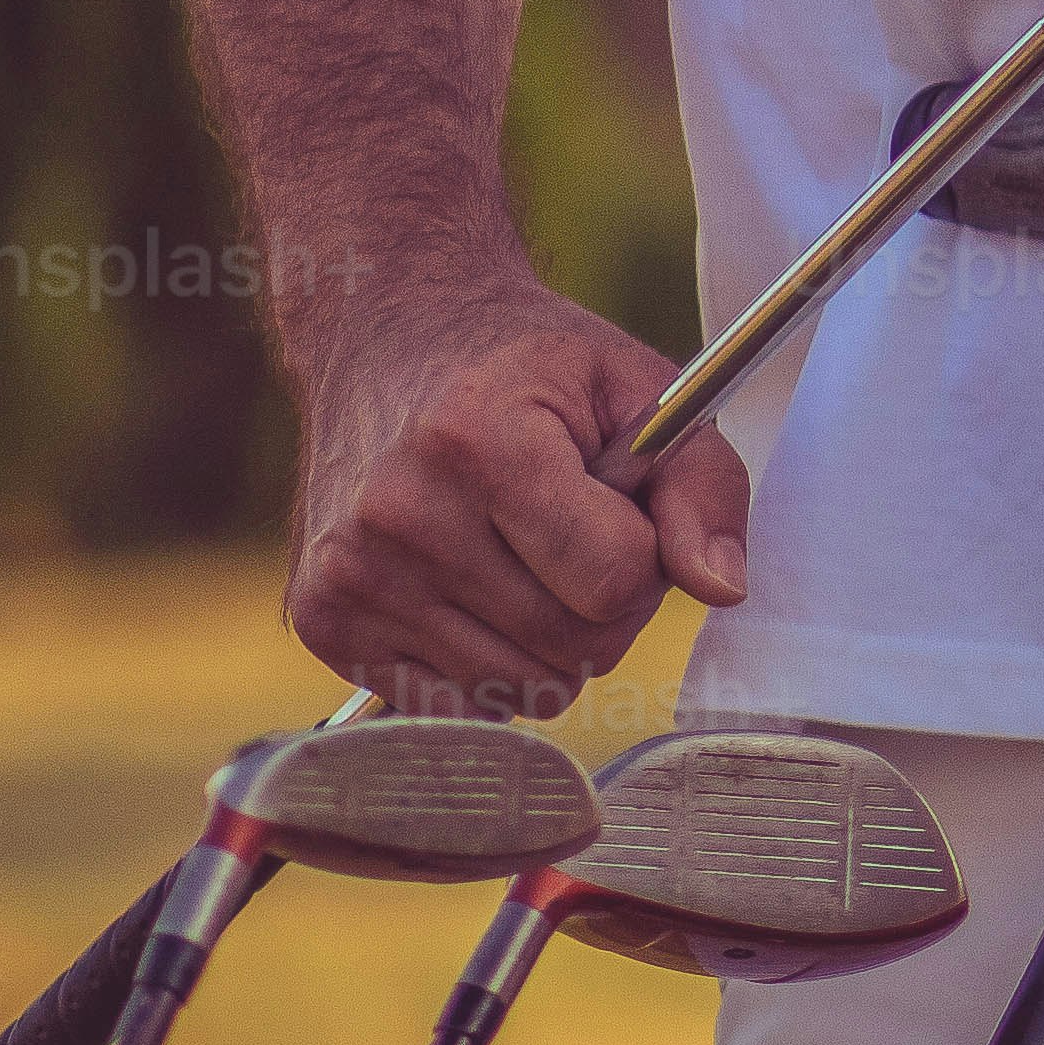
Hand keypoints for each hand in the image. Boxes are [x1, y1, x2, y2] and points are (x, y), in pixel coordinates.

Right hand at [289, 268, 747, 712]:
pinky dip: (487, 668)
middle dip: (607, 603)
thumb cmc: (533, 369)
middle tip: (577, 530)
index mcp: (480, 442)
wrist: (389, 335)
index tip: (622, 508)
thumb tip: (722, 588)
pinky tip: (473, 591)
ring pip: (521, 689)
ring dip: (550, 641)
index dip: (647, 556)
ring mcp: (349, 574)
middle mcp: (399, 514)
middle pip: (574, 646)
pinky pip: (456, 709)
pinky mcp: (321, 620)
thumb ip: (703, 485)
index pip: (615, 580)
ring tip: (524, 554)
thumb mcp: (640, 387)